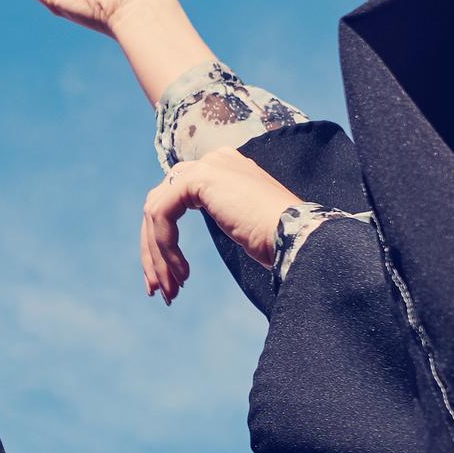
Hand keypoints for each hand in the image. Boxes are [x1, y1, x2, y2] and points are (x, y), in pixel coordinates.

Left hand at [140, 146, 291, 300]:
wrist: (299, 237)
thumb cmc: (279, 241)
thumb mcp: (241, 224)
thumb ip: (217, 213)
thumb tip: (177, 237)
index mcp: (224, 169)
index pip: (175, 201)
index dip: (163, 243)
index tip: (167, 281)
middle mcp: (213, 161)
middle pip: (160, 206)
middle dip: (154, 252)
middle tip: (158, 290)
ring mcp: (206, 166)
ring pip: (156, 213)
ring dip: (158, 257)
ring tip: (170, 291)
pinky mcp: (200, 178)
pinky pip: (162, 215)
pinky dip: (166, 248)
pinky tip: (182, 274)